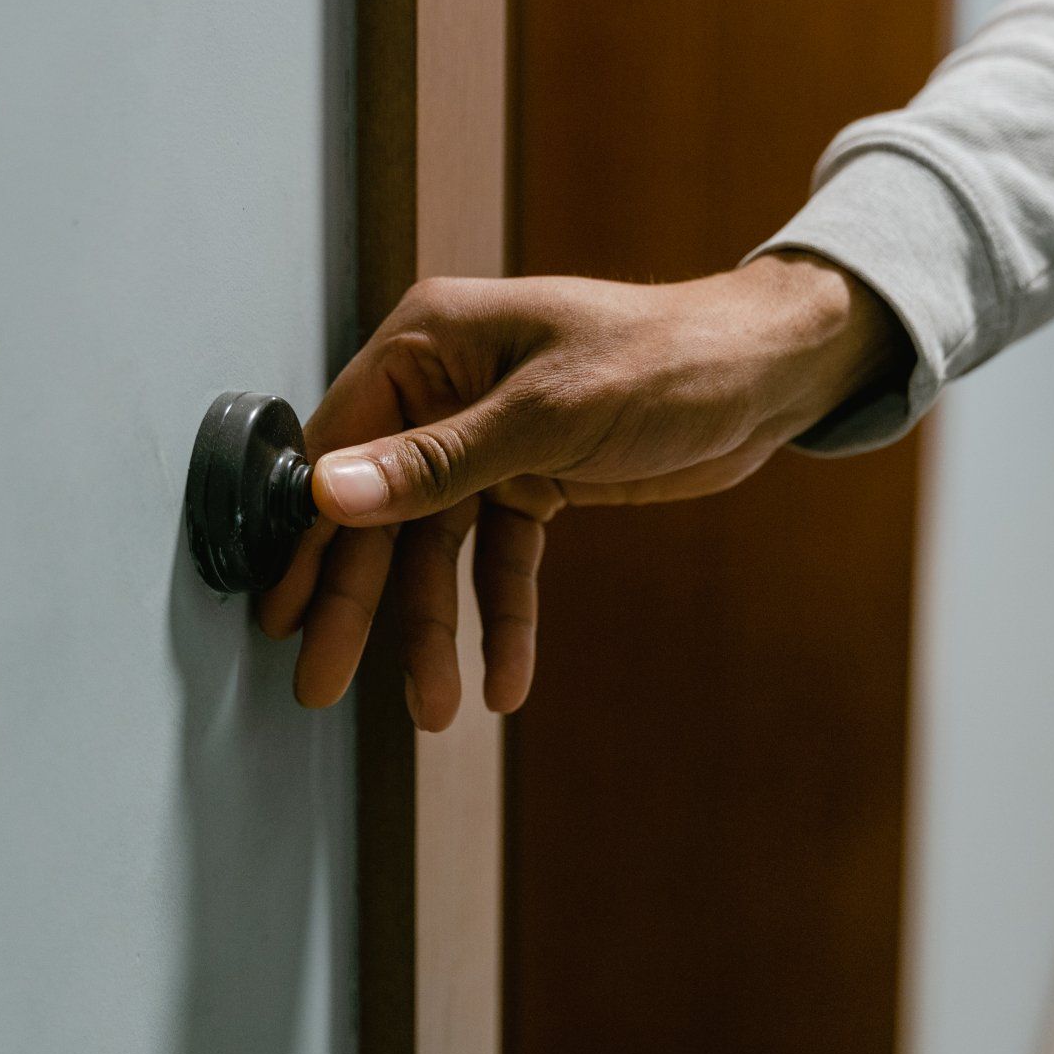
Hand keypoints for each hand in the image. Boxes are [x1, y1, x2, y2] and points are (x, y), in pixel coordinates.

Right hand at [255, 253, 903, 729]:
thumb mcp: (548, 416)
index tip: (284, 612)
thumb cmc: (668, 359)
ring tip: (436, 707)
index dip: (311, 535)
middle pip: (383, 510)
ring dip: (436, 628)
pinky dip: (502, 618)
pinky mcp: (534, 481)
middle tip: (323, 684)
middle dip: (361, 601)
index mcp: (429, 346)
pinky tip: (504, 679)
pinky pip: (501, 560)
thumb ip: (437, 463)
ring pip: (439, 548)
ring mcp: (489, 440)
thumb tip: (332, 492)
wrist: (768, 376)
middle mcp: (447, 390)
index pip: (342, 447)